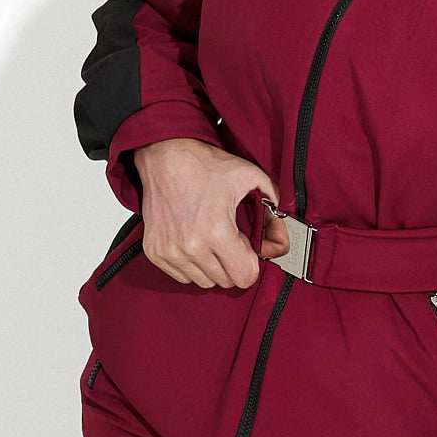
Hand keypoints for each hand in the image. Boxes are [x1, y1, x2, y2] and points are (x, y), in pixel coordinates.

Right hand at [130, 138, 284, 288]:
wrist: (164, 154)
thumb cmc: (205, 165)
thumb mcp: (250, 178)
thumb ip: (273, 209)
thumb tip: (281, 242)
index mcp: (217, 232)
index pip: (244, 277)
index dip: (250, 262)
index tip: (245, 245)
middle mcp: (191, 246)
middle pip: (225, 281)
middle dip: (232, 263)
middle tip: (227, 237)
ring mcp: (170, 251)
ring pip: (203, 281)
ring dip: (212, 266)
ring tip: (209, 238)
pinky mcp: (155, 251)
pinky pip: (182, 275)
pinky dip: (191, 264)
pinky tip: (193, 241)